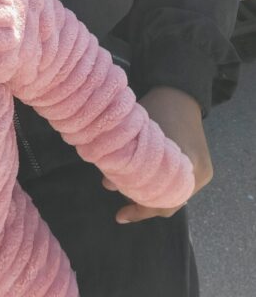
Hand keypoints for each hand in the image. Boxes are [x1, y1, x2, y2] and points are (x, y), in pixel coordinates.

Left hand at [102, 86, 212, 223]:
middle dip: (142, 205)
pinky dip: (157, 187)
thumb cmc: (157, 108)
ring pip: (171, 195)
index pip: (163, 201)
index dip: (140, 211)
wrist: (179, 92)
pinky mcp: (198, 167)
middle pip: (168, 202)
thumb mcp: (137, 132)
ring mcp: (200, 172)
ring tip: (126, 192)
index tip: (120, 215)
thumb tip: (107, 183)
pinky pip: (176, 186)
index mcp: (186, 165)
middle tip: (121, 207)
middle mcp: (197, 174)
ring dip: (149, 195)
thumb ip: (125, 157)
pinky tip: (140, 183)